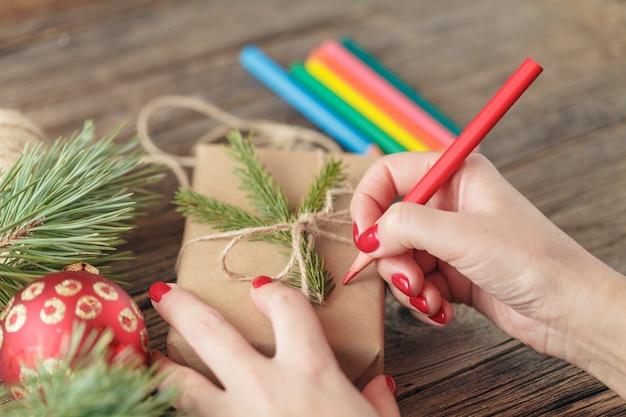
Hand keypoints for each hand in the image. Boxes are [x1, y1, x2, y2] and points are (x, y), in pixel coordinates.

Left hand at [149, 279, 399, 416]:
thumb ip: (378, 404)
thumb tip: (378, 387)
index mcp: (311, 371)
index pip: (288, 308)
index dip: (272, 292)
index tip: (260, 288)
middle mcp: (264, 386)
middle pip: (212, 331)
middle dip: (184, 307)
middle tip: (163, 293)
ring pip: (180, 384)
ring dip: (159, 367)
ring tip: (144, 355)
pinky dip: (173, 411)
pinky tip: (160, 407)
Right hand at [349, 152, 624, 361]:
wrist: (571, 311)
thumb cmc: (533, 260)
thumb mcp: (462, 235)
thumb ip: (405, 226)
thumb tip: (367, 237)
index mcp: (455, 175)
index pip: (388, 175)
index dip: (368, 204)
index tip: (364, 238)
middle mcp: (449, 203)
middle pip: (390, 224)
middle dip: (393, 259)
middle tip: (410, 282)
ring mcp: (450, 239)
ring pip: (399, 258)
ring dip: (408, 286)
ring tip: (431, 301)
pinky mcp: (452, 271)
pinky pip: (416, 282)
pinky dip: (422, 300)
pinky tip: (443, 311)